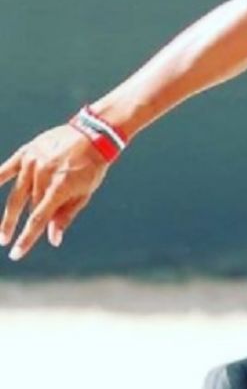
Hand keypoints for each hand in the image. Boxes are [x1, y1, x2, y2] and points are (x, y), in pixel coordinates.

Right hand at [0, 122, 110, 260]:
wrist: (94, 134)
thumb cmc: (92, 167)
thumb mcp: (84, 193)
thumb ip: (65, 216)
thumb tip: (53, 240)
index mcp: (60, 187)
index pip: (38, 219)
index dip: (27, 238)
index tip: (16, 253)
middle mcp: (44, 175)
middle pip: (28, 206)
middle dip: (18, 224)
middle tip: (6, 240)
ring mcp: (34, 162)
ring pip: (18, 193)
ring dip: (9, 213)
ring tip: (2, 230)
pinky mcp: (27, 152)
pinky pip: (6, 168)